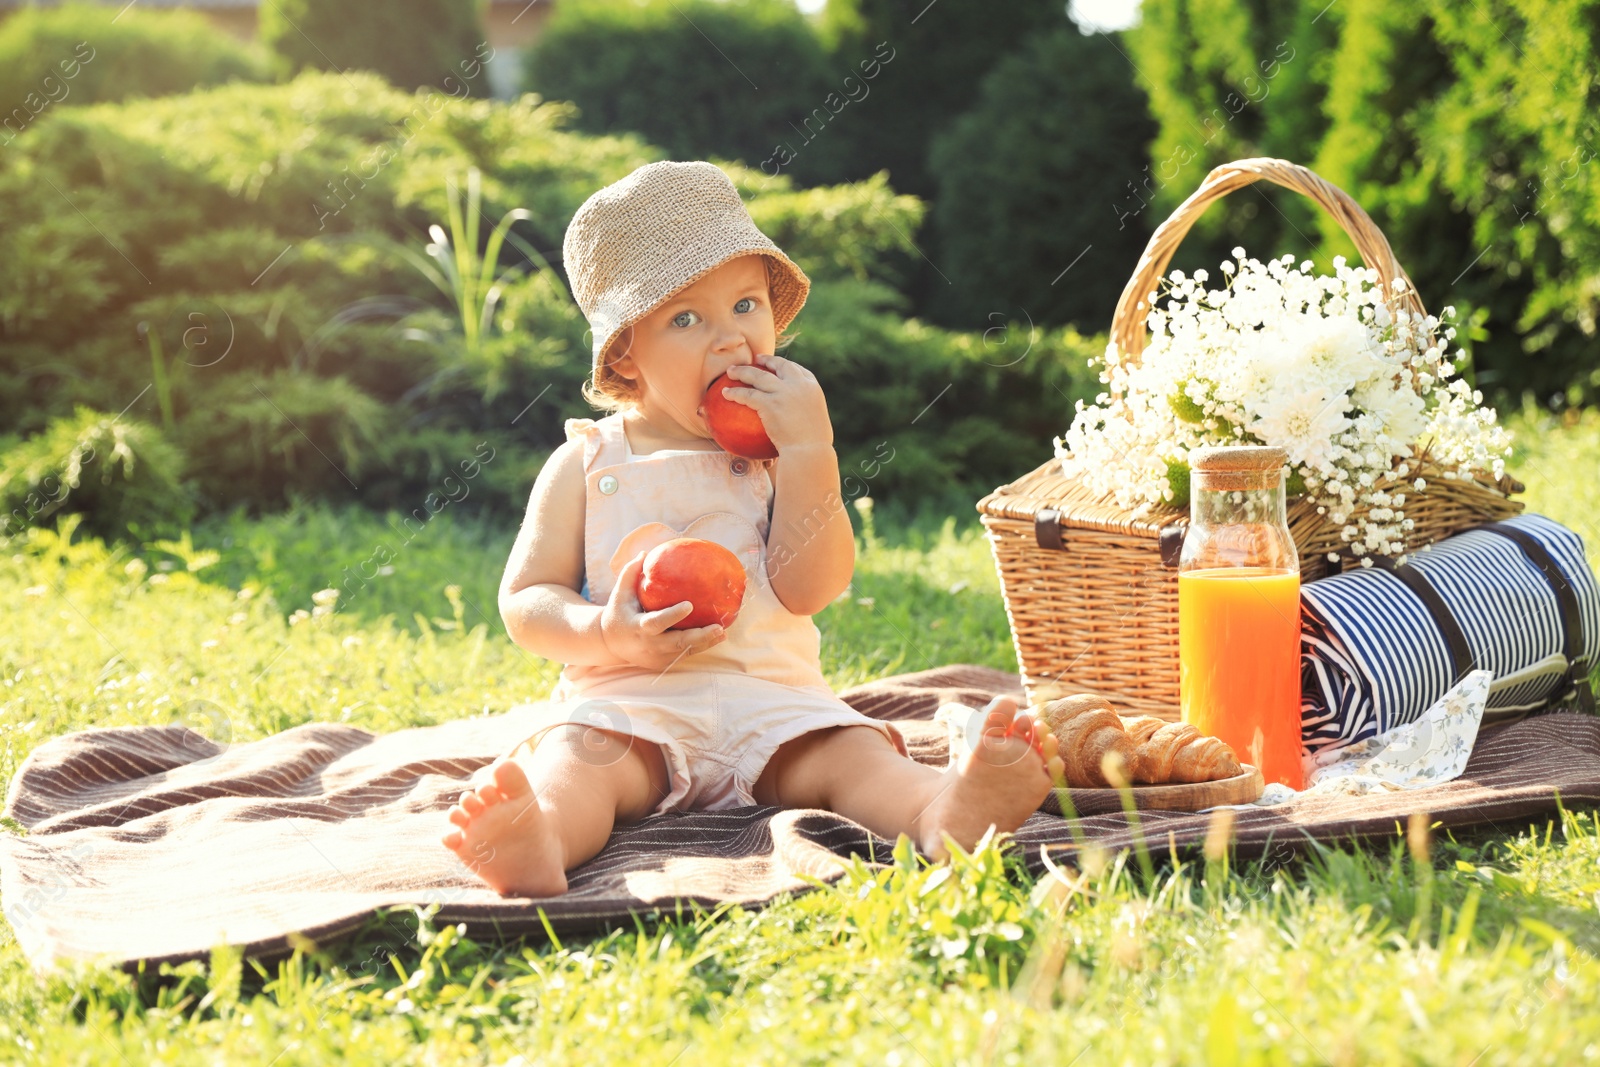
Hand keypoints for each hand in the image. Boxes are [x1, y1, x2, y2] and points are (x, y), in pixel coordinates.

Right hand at [600, 552, 728, 670]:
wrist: (610, 644)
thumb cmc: (618, 612)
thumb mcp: (620, 593)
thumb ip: (630, 573)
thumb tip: (646, 553)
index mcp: (637, 627)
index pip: (656, 622)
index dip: (672, 615)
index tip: (689, 605)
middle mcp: (648, 645)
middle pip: (676, 643)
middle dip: (698, 637)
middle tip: (718, 627)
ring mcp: (657, 657)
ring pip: (684, 651)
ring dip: (705, 642)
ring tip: (723, 632)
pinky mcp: (663, 663)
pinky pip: (684, 654)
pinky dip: (701, 646)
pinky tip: (717, 636)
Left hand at [704, 353, 833, 453]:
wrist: (810, 451)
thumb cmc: (814, 447)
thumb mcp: (816, 424)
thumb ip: (806, 416)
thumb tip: (798, 424)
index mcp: (812, 388)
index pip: (798, 370)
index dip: (785, 365)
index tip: (777, 366)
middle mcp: (798, 385)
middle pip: (779, 365)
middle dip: (766, 360)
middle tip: (756, 359)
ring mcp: (783, 392)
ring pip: (758, 375)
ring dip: (742, 371)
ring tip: (731, 371)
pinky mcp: (769, 403)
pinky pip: (747, 394)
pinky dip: (735, 392)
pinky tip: (725, 393)